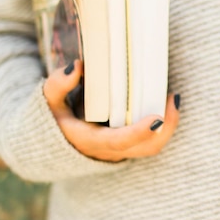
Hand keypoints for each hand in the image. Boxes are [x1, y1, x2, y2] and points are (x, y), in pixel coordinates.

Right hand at [43, 60, 180, 161]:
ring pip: (152, 147)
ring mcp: (119, 152)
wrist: (47, 144)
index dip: (140, 132)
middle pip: (146, 147)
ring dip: (168, 126)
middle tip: (173, 98)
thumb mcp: (47, 100)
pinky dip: (163, 126)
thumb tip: (78, 66)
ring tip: (172, 99)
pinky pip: (150, 142)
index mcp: (89, 141)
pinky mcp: (126, 147)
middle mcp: (108, 151)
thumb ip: (58, 84)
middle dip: (166, 126)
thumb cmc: (50, 118)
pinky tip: (166, 104)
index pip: (119, 142)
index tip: (157, 118)